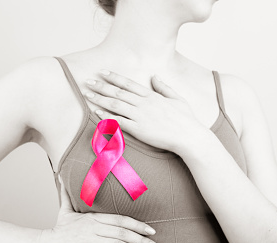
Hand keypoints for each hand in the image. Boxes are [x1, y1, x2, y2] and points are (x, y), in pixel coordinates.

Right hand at [39, 175, 159, 242]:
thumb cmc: (59, 229)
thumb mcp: (65, 209)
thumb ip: (69, 194)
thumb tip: (62, 174)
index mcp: (92, 217)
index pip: (120, 220)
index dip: (138, 225)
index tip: (152, 230)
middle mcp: (91, 228)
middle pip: (122, 233)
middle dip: (142, 240)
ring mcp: (87, 242)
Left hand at [83, 70, 203, 153]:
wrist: (188, 137)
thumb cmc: (185, 119)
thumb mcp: (176, 98)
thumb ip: (164, 87)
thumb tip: (155, 76)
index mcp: (152, 95)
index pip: (128, 83)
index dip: (114, 77)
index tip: (102, 72)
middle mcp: (144, 103)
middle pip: (118, 92)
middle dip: (101, 86)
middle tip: (87, 81)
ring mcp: (140, 116)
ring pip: (116, 104)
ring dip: (100, 98)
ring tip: (87, 94)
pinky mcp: (139, 129)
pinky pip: (119, 121)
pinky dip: (107, 116)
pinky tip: (97, 112)